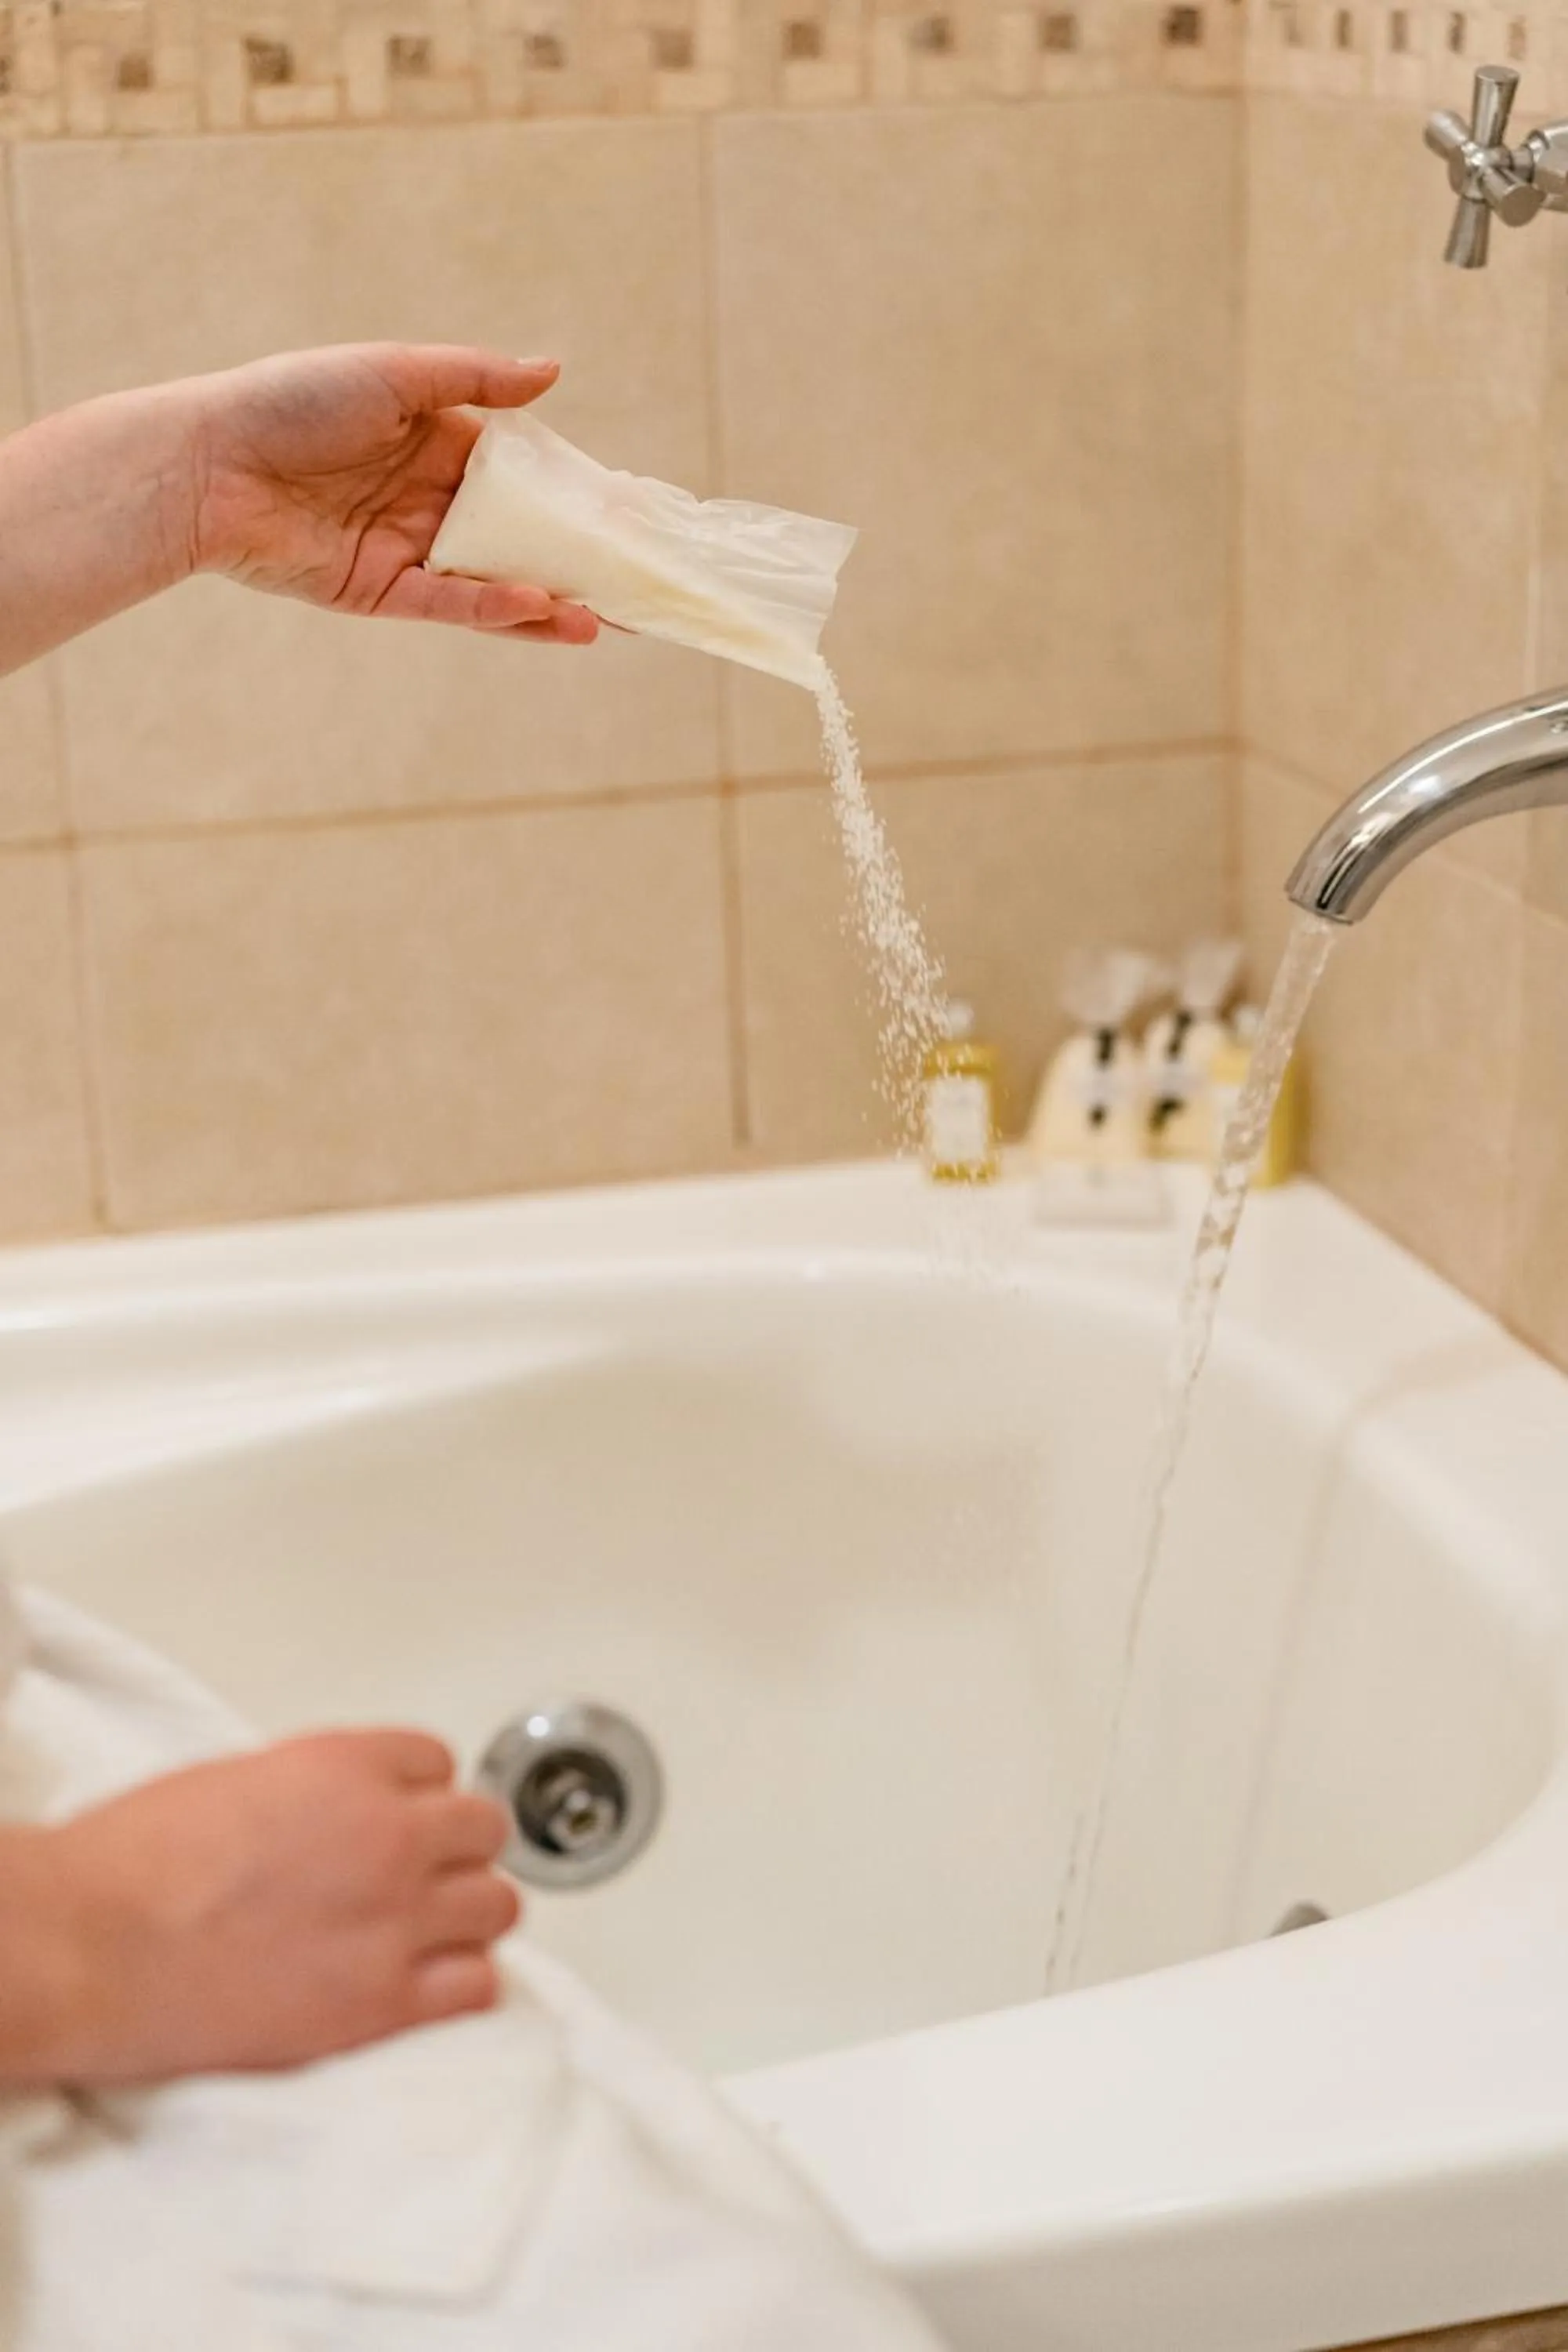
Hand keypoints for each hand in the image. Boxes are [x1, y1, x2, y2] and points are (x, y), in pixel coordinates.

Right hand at [21, 1729, 518, 2083]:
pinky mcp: (383, 2003)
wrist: (92, 1947)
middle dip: (452, 1849)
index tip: (400, 1816)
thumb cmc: (132, 1863)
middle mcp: (387, 1833)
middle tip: (421, 1874)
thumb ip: (311, 1792)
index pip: (436, 1761)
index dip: (414, 1793)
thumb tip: (333, 1817)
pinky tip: (429, 1987)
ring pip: (496, 1905)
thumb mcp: (236, 1779)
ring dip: (465, 1916)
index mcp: (346, 1765)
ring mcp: (394, 1919)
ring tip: (429, 1933)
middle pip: (481, 1829)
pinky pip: (478, 1987)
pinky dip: (462, 1985)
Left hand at [185, 343, 598, 645]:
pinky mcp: (380, 593)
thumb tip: (555, 371)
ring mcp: (408, 550)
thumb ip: (477, 379)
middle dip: (577, 563)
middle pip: (518, 536)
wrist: (210, 461)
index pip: (522, 474)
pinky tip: (540, 608)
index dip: (573, 494)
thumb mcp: (396, 373)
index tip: (627, 512)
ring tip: (606, 619)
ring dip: (550, 601)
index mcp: (436, 442)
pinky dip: (496, 609)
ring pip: (494, 582)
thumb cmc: (293, 400)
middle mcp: (428, 499)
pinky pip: (451, 605)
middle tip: (639, 585)